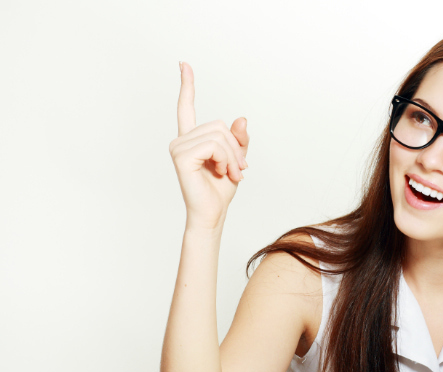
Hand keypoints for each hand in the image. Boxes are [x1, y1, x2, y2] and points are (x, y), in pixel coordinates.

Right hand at [168, 62, 248, 230]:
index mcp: (192, 138)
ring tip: (230, 173)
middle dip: (235, 148)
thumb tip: (241, 118)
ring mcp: (178, 146)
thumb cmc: (221, 189)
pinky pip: (214, 145)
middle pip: (219, 125)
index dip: (187, 85)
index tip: (184, 64)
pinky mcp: (181, 155)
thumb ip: (239, 139)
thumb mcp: (237, 159)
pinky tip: (221, 172)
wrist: (213, 213)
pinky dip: (225, 159)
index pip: (186, 107)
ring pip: (219, 135)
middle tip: (238, 170)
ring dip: (232, 156)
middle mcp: (182, 139)